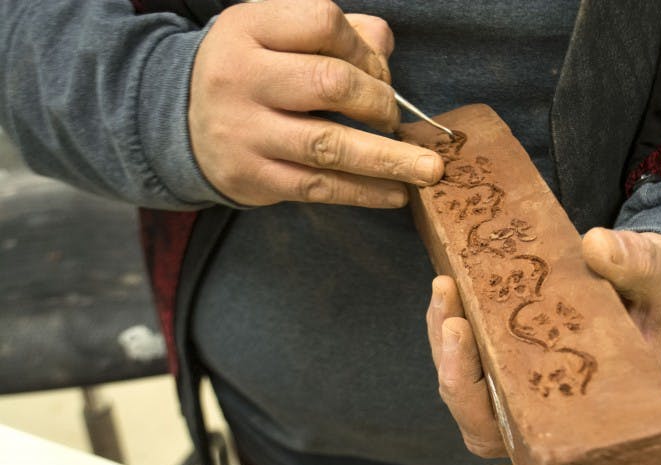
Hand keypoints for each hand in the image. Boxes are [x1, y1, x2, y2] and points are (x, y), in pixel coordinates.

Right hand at [188, 0, 443, 206]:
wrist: (179, 118)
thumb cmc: (251, 70)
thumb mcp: (276, 33)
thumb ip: (336, 32)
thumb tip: (384, 44)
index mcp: (249, 27)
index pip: (324, 24)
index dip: (365, 49)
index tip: (379, 72)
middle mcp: (241, 76)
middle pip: (331, 84)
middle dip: (379, 102)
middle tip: (394, 118)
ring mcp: (244, 130)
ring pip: (330, 144)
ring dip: (389, 159)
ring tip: (430, 171)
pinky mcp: (253, 176)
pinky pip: (320, 187)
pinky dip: (364, 192)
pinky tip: (396, 194)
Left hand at [426, 228, 660, 464]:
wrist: (648, 277)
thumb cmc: (659, 291)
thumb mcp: (657, 276)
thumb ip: (635, 264)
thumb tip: (598, 247)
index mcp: (598, 412)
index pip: (553, 462)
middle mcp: (553, 410)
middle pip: (490, 426)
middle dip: (461, 380)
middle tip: (456, 324)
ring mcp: (525, 386)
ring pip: (471, 394)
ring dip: (447, 351)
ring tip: (445, 291)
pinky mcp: (508, 358)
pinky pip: (469, 362)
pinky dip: (451, 334)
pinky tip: (446, 293)